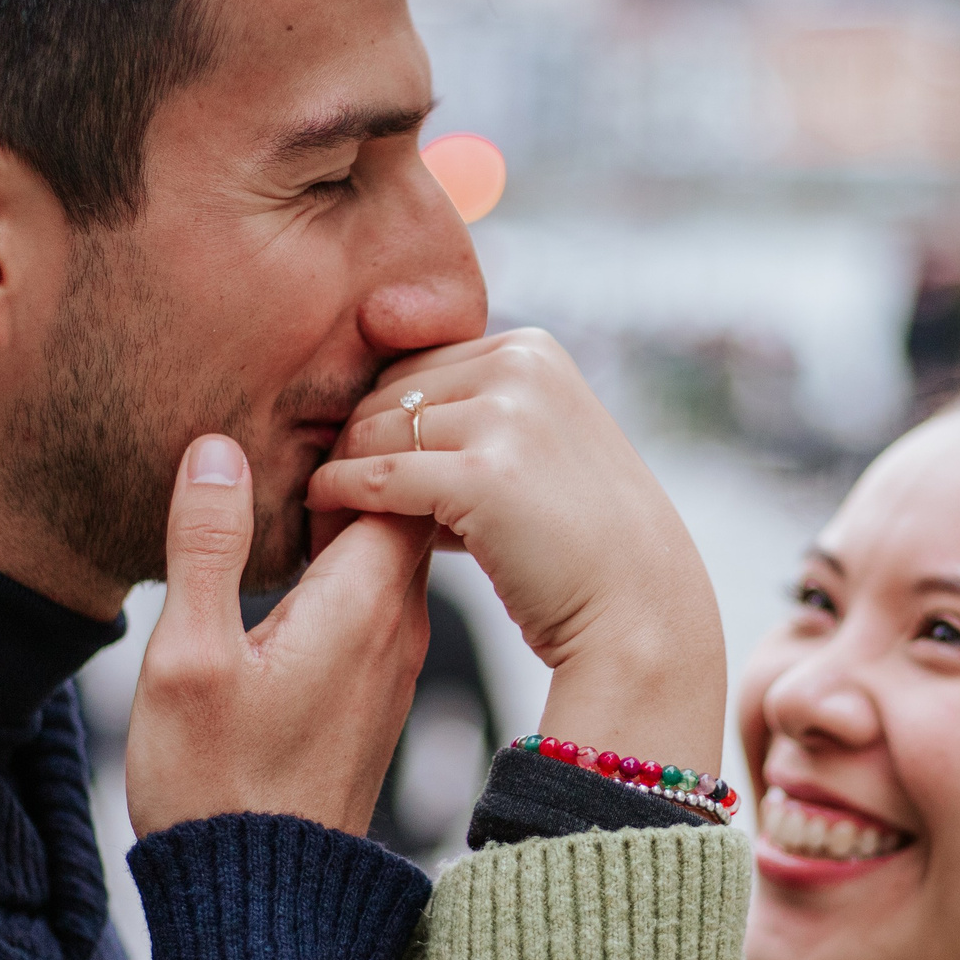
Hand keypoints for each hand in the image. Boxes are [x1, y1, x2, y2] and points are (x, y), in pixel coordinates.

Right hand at [126, 435, 433, 838]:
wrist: (262, 903)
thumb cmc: (217, 786)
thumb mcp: (190, 658)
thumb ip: (208, 547)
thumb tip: (217, 449)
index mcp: (364, 602)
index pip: (400, 473)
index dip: (362, 428)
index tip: (307, 403)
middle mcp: (400, 627)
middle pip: (403, 507)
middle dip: (360, 462)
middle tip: (294, 419)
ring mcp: (393, 663)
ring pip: (388, 556)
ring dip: (346, 517)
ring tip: (282, 479)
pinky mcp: (375, 695)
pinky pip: (373, 602)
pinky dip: (343, 567)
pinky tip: (288, 562)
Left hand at [307, 328, 724, 774]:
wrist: (638, 610)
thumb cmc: (582, 544)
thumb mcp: (537, 448)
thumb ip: (473, 419)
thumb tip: (375, 422)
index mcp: (532, 350)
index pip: (415, 365)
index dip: (375, 414)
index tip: (350, 457)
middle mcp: (521, 367)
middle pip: (387, 392)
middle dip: (349, 440)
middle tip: (323, 488)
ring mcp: (506, 417)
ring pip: (375, 431)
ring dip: (338, 469)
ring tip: (321, 508)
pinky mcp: (483, 475)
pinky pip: (379, 476)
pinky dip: (339, 494)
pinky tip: (322, 511)